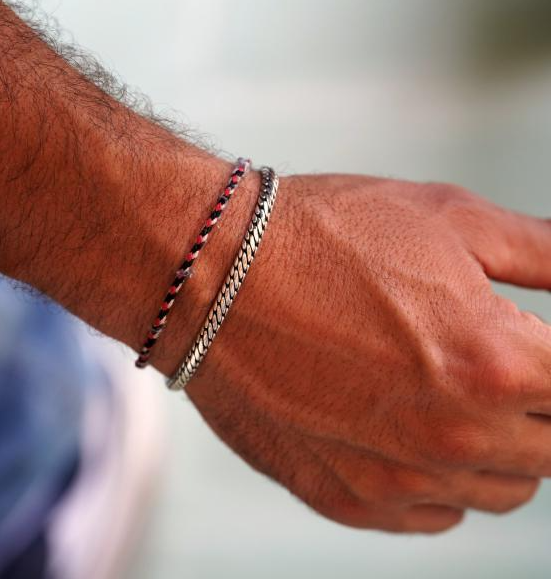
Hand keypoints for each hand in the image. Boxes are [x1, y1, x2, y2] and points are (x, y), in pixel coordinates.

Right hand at [185, 174, 550, 532]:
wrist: (213, 273)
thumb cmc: (320, 236)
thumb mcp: (448, 217)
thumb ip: (544, 251)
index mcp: (495, 362)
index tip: (538, 351)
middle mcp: (452, 435)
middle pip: (549, 448)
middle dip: (540, 406)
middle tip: (499, 366)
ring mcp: (395, 477)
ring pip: (496, 489)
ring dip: (494, 447)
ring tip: (447, 392)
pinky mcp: (342, 497)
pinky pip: (428, 514)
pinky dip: (435, 479)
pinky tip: (403, 429)